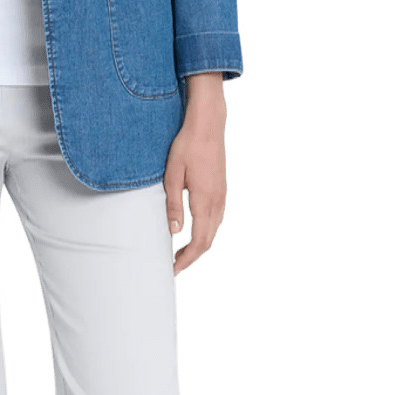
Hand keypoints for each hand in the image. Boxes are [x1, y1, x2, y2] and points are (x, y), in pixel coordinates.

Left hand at [164, 72, 226, 275]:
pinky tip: (194, 231)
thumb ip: (173, 205)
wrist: (208, 125)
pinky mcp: (222, 189)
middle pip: (208, 240)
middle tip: (173, 265)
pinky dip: (205, 232)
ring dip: (199, 245)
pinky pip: (216, 219)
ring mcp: (222, 196)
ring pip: (214, 230)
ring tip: (181, 252)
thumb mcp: (172, 176)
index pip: (199, 242)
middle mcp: (217, 202)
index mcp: (205, 201)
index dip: (187, 260)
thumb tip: (173, 232)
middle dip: (192, 256)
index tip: (173, 269)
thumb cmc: (187, 147)